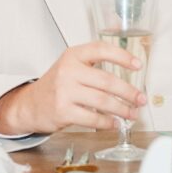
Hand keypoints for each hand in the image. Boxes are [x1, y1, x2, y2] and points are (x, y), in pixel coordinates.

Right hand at [0, 41, 147, 134]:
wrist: (31, 104)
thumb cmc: (56, 85)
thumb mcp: (71, 65)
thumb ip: (94, 64)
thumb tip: (128, 71)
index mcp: (72, 55)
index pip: (100, 49)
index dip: (122, 56)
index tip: (138, 65)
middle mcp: (68, 71)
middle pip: (106, 81)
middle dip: (128, 92)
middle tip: (140, 99)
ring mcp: (64, 91)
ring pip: (102, 101)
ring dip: (122, 109)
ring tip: (132, 113)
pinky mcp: (63, 111)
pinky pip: (93, 119)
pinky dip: (108, 123)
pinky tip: (115, 123)